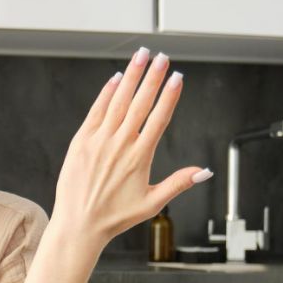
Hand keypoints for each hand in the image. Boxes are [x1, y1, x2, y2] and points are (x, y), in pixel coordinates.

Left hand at [50, 47, 209, 251]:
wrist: (78, 225)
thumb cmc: (114, 217)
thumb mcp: (152, 203)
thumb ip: (179, 183)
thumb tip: (205, 171)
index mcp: (139, 157)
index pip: (158, 118)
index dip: (169, 96)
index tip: (177, 77)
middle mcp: (119, 145)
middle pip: (140, 103)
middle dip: (153, 77)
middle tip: (162, 57)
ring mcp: (98, 141)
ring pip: (117, 102)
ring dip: (131, 77)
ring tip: (141, 57)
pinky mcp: (80, 142)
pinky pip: (95, 111)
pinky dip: (106, 94)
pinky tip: (116, 78)